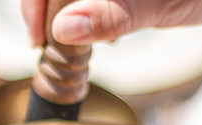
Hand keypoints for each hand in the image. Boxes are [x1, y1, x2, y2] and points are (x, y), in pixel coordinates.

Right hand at [22, 0, 201, 45]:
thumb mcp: (167, 4)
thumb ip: (113, 15)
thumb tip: (64, 30)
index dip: (34, 4)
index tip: (39, 38)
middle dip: (50, 8)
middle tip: (53, 43)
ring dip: (66, 8)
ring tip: (83, 36)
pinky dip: (87, 5)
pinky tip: (103, 24)